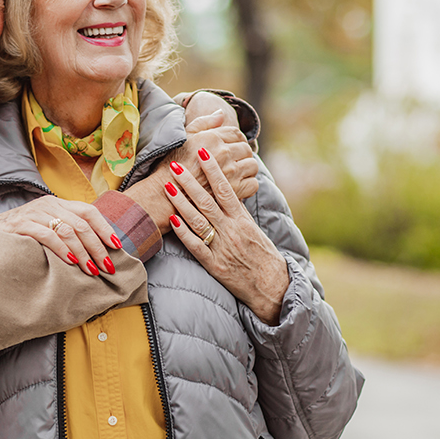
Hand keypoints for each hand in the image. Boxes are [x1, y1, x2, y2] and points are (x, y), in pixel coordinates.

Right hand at [0, 196, 119, 275]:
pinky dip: (62, 249)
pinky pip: (47, 236)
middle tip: (106, 266)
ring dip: (83, 252)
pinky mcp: (20, 225)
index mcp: (56, 204)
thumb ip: (64, 233)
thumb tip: (95, 252)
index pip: (88, 211)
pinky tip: (70, 262)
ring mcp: (33, 213)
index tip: (116, 247)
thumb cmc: (17, 238)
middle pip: (82, 223)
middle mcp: (47, 205)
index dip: (105, 228)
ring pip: (68, 230)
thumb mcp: (44, 229)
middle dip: (97, 246)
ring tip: (91, 269)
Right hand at [126, 92, 259, 234]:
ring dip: (247, 168)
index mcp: (213, 138)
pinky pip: (253, 184)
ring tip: (237, 172)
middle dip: (242, 154)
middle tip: (234, 161)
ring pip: (252, 165)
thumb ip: (205, 122)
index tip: (232, 146)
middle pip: (246, 149)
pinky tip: (239, 184)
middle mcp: (224, 153)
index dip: (237, 139)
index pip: (237, 133)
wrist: (168, 192)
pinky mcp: (233, 190)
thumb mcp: (186, 136)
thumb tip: (221, 113)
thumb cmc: (173, 162)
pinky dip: (249, 184)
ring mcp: (230, 172)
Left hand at [163, 147, 288, 323]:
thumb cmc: (262, 255)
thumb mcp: (254, 229)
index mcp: (242, 219)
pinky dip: (184, 233)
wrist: (271, 285)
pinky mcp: (214, 264)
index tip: (203, 153)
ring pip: (198, 220)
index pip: (226, 188)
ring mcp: (222, 246)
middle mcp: (231, 229)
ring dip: (181, 202)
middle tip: (175, 164)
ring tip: (168, 186)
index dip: (213, 170)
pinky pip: (196, 246)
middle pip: (207, 201)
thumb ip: (238, 212)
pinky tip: (172, 220)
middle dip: (190, 181)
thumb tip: (228, 193)